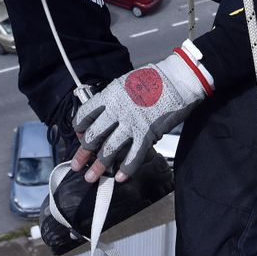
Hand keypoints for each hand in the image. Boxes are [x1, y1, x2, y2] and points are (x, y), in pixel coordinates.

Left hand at [72, 47, 211, 181]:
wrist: (179, 79)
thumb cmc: (156, 78)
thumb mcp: (127, 83)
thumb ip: (114, 100)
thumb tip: (106, 116)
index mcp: (110, 94)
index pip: (86, 114)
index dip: (79, 128)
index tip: (79, 136)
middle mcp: (117, 110)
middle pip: (94, 135)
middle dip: (83, 153)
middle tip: (77, 164)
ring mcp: (132, 123)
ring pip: (109, 149)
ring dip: (99, 166)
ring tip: (91, 176)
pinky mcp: (147, 133)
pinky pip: (133, 156)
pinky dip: (126, 169)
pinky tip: (120, 177)